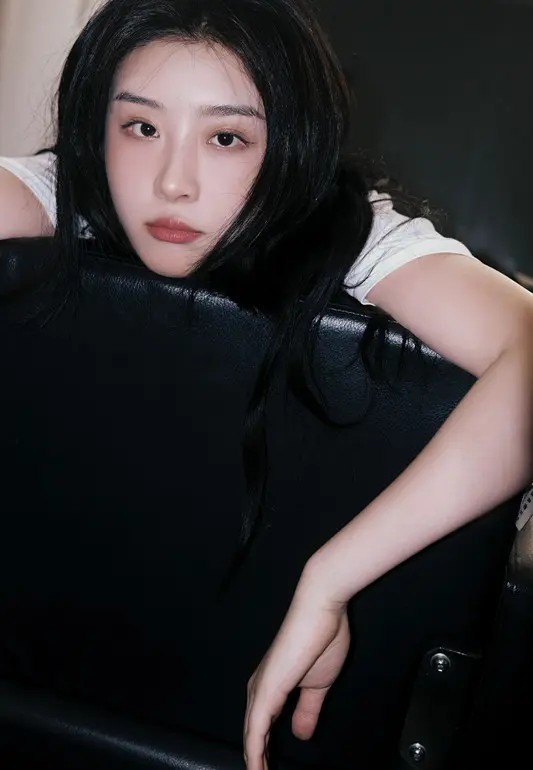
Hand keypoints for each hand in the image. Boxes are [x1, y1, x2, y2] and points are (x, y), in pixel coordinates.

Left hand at [243, 575, 349, 769]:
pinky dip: (254, 753)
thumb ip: (307, 709)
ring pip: (251, 735)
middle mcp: (260, 688)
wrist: (321, 608)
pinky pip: (255, 730)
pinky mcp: (266, 690)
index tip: (271, 768)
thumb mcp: (318, 684)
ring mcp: (261, 689)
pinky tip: (256, 769)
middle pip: (253, 734)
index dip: (265, 751)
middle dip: (258, 758)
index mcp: (272, 686)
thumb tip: (300, 733)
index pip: (263, 726)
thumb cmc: (322, 638)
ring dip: (255, 760)